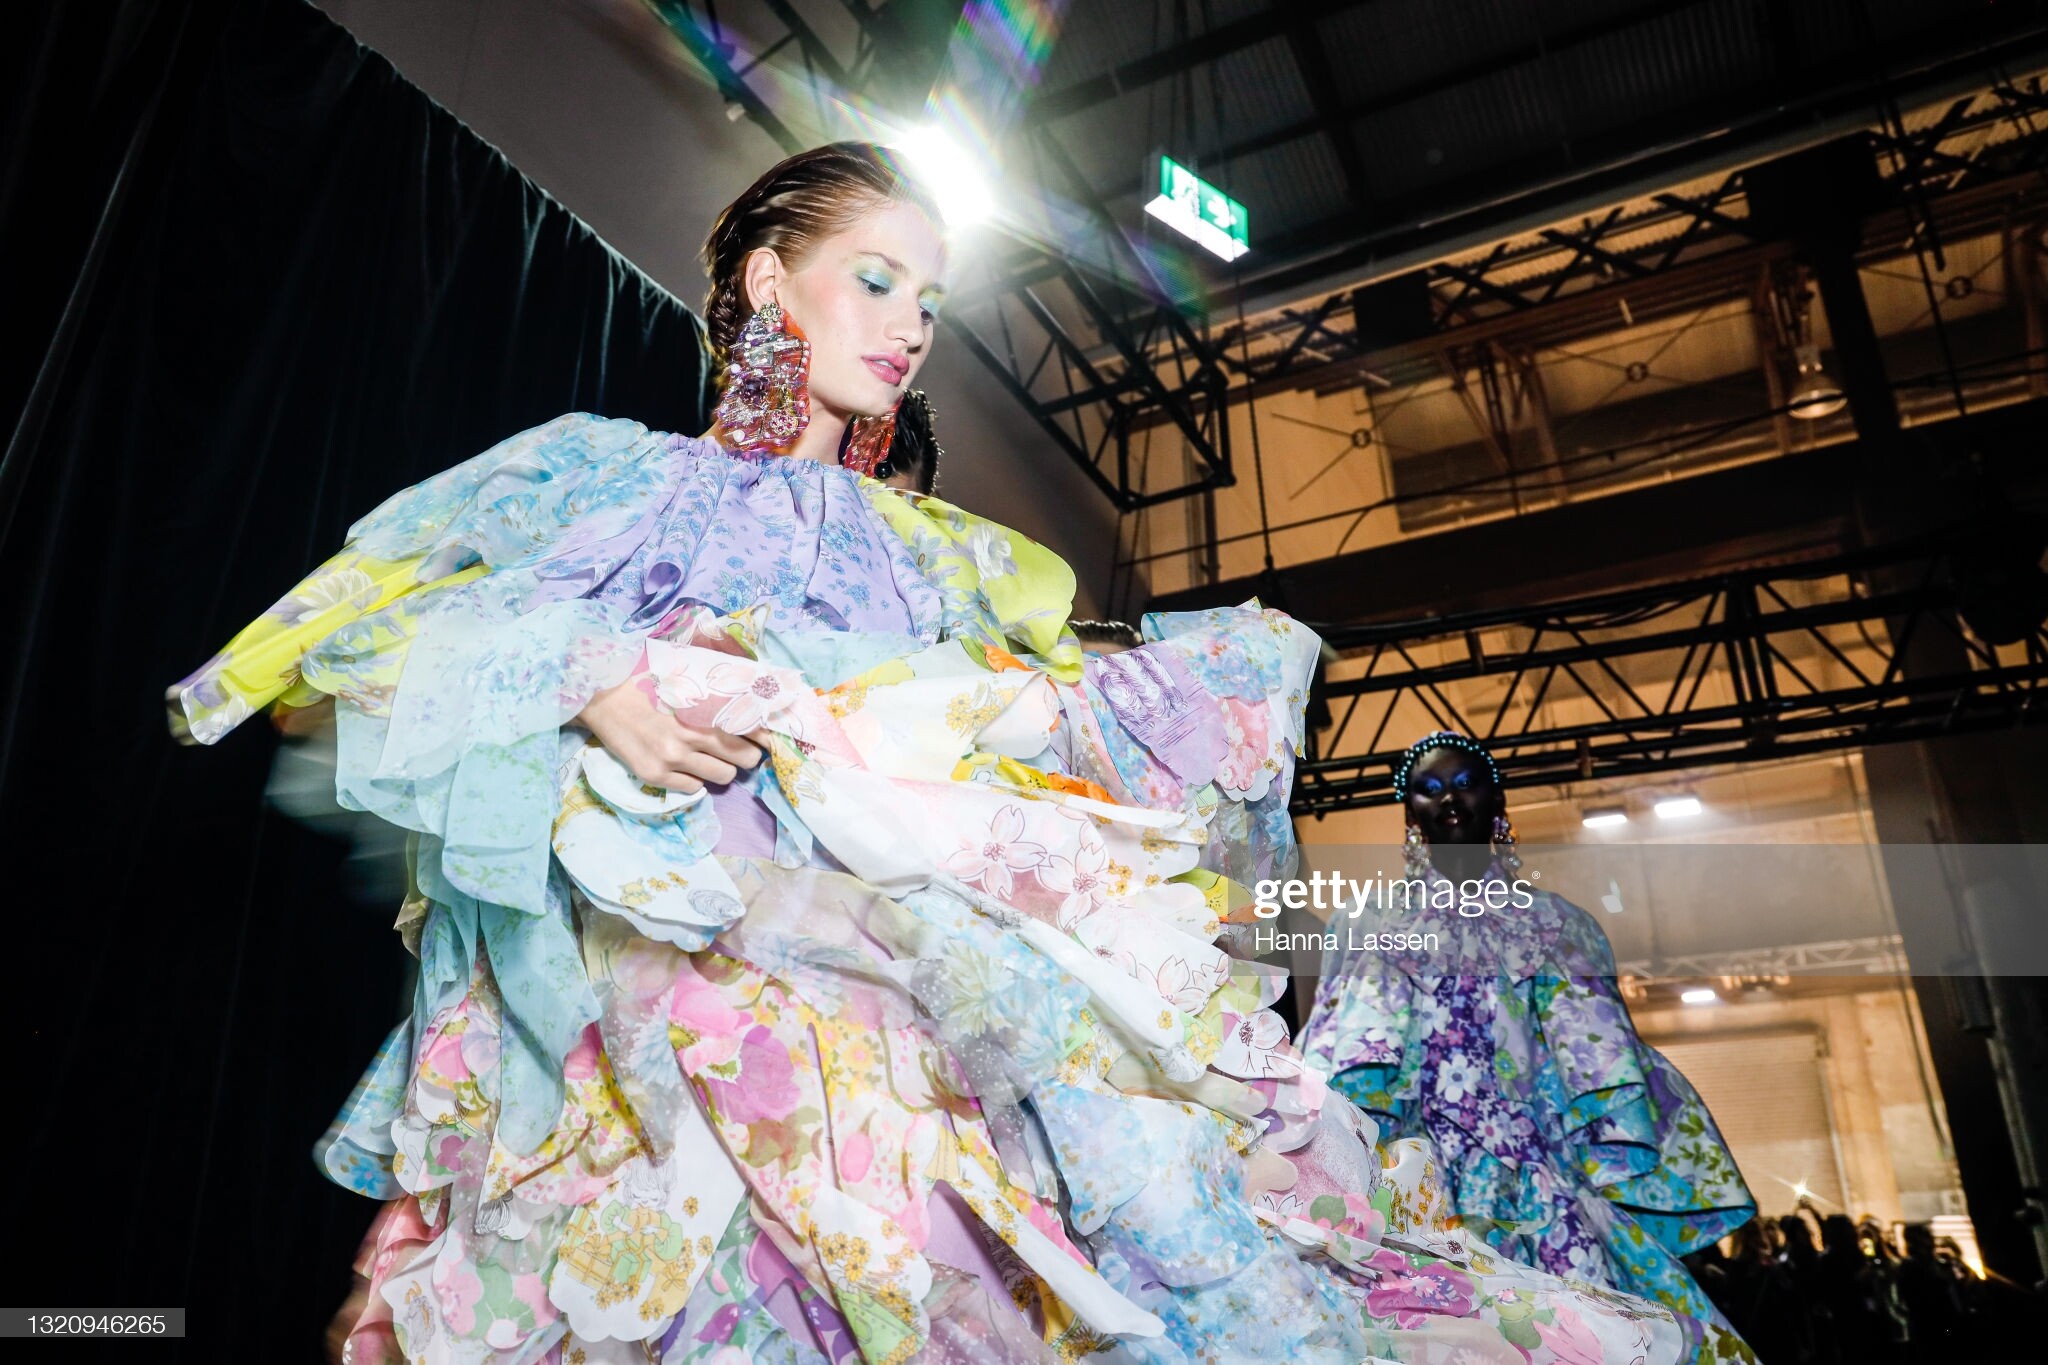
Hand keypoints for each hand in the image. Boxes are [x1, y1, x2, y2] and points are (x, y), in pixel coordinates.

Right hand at [576, 678, 765, 792]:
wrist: (603, 698)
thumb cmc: (646, 682)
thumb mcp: (686, 678)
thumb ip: (716, 691)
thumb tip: (751, 697)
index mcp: (704, 709)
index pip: (753, 729)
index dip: (766, 738)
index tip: (770, 742)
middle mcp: (693, 735)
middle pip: (745, 759)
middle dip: (746, 756)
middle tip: (738, 752)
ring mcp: (674, 758)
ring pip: (723, 777)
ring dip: (722, 770)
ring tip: (711, 761)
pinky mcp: (655, 774)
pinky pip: (693, 788)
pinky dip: (694, 780)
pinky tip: (685, 767)